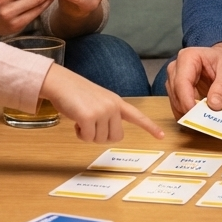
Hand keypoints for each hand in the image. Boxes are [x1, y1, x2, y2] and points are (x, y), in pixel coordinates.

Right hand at [41, 65, 164, 142]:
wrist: (60, 82)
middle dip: (101, 136)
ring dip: (88, 134)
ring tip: (81, 118)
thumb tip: (109, 134)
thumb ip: (107, 114)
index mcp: (116, 102)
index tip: (162, 136)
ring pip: (100, 139)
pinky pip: (87, 138)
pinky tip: (75, 121)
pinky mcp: (89, 117)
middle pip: (116, 137)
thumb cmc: (75, 93)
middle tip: (90, 125)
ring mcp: (102, 111)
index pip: (137, 116)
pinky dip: (79, 134)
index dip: (150, 127)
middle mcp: (112, 106)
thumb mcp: (98, 101)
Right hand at [166, 43, 221, 117]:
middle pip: (176, 93)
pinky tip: (199, 118)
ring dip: (187, 113)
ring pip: (175, 101)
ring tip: (203, 120)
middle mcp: (176, 67)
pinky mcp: (177, 90)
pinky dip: (187, 114)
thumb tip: (214, 105)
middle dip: (187, 109)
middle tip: (203, 121)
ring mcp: (174, 79)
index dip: (187, 100)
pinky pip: (178, 105)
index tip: (196, 115)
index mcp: (188, 57)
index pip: (181, 82)